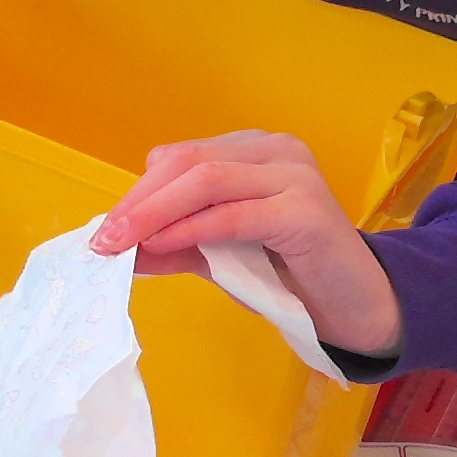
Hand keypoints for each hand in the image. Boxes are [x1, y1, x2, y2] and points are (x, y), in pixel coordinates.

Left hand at [90, 132, 399, 358]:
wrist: (354, 306)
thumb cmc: (289, 276)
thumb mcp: (219, 256)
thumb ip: (173, 244)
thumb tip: (118, 246)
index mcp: (254, 151)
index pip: (181, 158)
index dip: (138, 191)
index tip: (104, 230)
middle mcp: (276, 150)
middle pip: (189, 162)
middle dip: (139, 201)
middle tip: (103, 240)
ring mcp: (294, 175)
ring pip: (207, 179)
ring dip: (155, 212)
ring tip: (122, 244)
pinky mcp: (305, 211)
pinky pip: (234, 214)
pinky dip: (192, 229)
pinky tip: (162, 246)